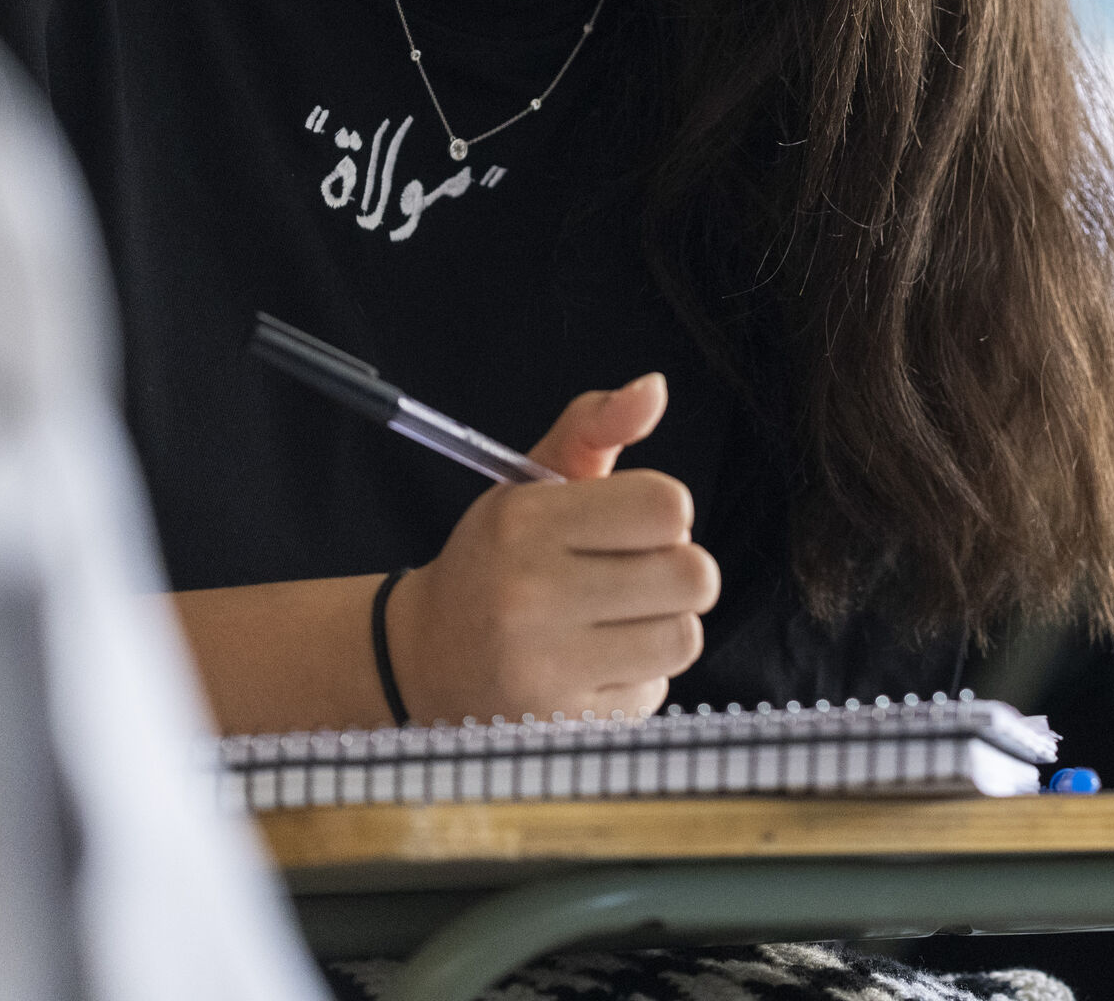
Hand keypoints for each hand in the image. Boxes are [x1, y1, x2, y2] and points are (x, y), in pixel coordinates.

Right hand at [382, 373, 721, 722]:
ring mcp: (544, 669)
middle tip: (632, 575)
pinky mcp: (561, 726)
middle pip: (692, 575)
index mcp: (524, 523)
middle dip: (675, 570)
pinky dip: (637, 677)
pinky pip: (655, 690)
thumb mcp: (529, 484)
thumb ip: (594, 428)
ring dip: (663, 626)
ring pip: (684, 637)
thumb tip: (656, 387)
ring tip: (614, 621)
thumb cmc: (496, 562)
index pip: (667, 505)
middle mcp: (529, 596)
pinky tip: (591, 666)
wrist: (422, 660)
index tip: (630, 525)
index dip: (664, 513)